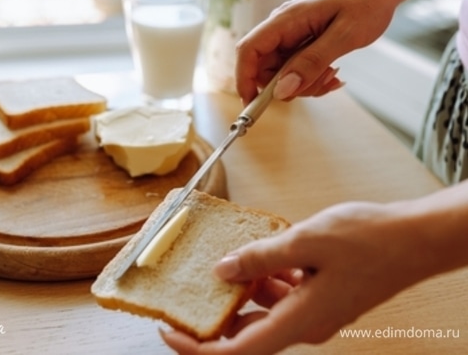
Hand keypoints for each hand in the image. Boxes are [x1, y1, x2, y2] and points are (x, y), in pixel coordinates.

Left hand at [160, 201, 430, 354]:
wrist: (414, 239)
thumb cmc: (368, 240)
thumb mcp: (304, 241)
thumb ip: (259, 258)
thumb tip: (222, 270)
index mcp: (300, 320)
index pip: (236, 351)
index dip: (197, 349)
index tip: (169, 332)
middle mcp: (306, 325)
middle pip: (247, 331)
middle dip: (217, 312)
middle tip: (193, 286)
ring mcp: (315, 312)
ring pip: (264, 309)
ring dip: (244, 289)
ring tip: (231, 259)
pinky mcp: (322, 298)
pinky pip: (283, 296)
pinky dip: (267, 279)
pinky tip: (264, 254)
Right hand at [235, 0, 396, 103]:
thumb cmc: (366, 3)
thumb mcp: (344, 36)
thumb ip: (311, 63)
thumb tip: (282, 90)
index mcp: (286, 20)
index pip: (249, 50)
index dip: (244, 78)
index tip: (252, 103)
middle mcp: (282, 28)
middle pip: (264, 67)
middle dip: (287, 85)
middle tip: (319, 85)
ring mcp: (290, 36)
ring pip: (281, 73)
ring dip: (304, 83)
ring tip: (333, 75)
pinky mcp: (300, 43)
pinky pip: (295, 69)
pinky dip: (311, 78)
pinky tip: (332, 73)